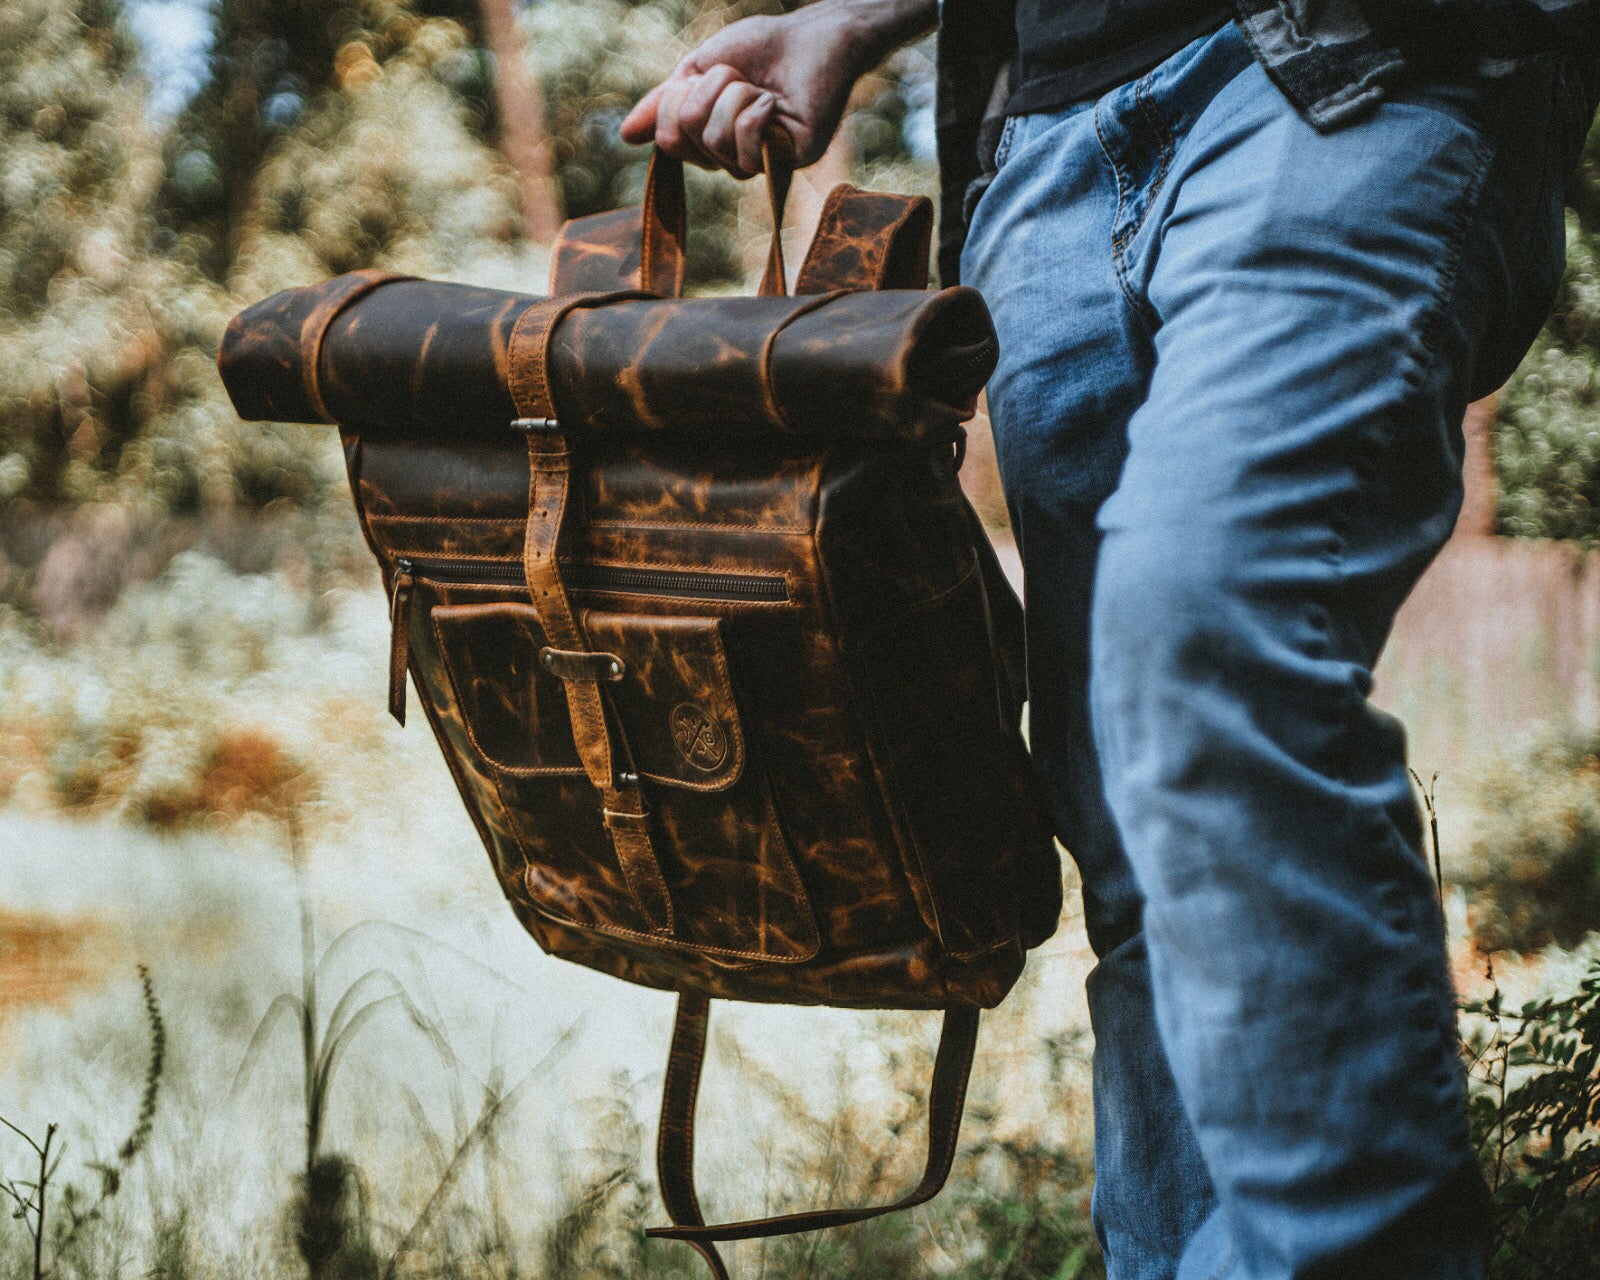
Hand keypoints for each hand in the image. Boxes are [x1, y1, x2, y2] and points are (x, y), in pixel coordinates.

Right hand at [620, 0, 935, 177]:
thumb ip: (663, 103)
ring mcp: (759, 165)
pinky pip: (747, 146)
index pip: (667, 142)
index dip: (675, 102)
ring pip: (716, 139)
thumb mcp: (697, 70)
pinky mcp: (787, 162)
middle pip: (688, 138)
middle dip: (707, 91)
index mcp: (707, 142)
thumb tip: (624, 136)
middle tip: (738, 76)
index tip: (701, 76)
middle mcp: (730, 160)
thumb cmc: (758, 50)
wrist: (810, 37)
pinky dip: (756, 110)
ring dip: (735, 95)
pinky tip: (776, 103)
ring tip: (760, 87)